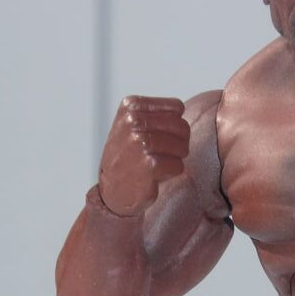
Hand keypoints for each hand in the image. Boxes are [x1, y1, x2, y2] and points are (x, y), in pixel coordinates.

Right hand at [99, 96, 190, 214]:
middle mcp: (133, 121)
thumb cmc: (127, 155)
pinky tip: (155, 175)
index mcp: (131, 106)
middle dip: (179, 142)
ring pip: (183, 146)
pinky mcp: (150, 164)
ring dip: (174, 159)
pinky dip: (171, 173)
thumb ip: (155, 112)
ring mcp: (141, 142)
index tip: (159, 135)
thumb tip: (181, 111)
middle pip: (182, 126)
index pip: (177, 107)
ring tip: (156, 163)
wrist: (111, 188)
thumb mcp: (131, 123)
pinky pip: (179, 165)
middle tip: (162, 153)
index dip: (174, 124)